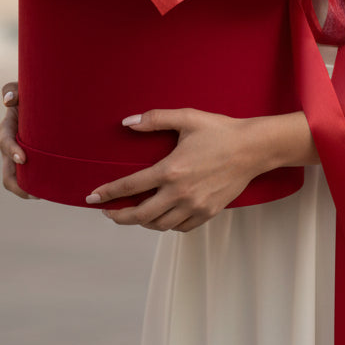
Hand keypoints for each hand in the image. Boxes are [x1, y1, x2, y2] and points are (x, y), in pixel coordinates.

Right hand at [0, 81, 34, 198]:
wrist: (44, 100)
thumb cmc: (33, 92)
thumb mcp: (23, 87)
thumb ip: (13, 89)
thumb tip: (8, 100)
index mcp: (7, 128)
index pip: (5, 141)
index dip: (11, 151)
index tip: (23, 159)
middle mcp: (10, 146)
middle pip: (7, 172)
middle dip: (17, 184)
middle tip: (34, 193)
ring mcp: (18, 157)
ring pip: (16, 180)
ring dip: (26, 190)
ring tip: (43, 195)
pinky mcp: (31, 162)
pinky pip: (29, 179)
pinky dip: (36, 187)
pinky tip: (50, 192)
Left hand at [86, 108, 267, 232]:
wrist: (253, 148)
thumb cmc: (220, 131)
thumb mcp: (186, 117)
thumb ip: (154, 119)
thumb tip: (127, 122)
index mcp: (171, 170)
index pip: (130, 186)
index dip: (107, 192)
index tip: (91, 197)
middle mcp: (180, 193)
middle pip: (140, 215)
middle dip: (118, 216)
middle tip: (107, 212)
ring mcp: (194, 206)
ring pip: (159, 225)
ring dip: (141, 222)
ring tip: (133, 213)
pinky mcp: (207, 213)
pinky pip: (179, 227)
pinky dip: (165, 224)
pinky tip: (161, 216)